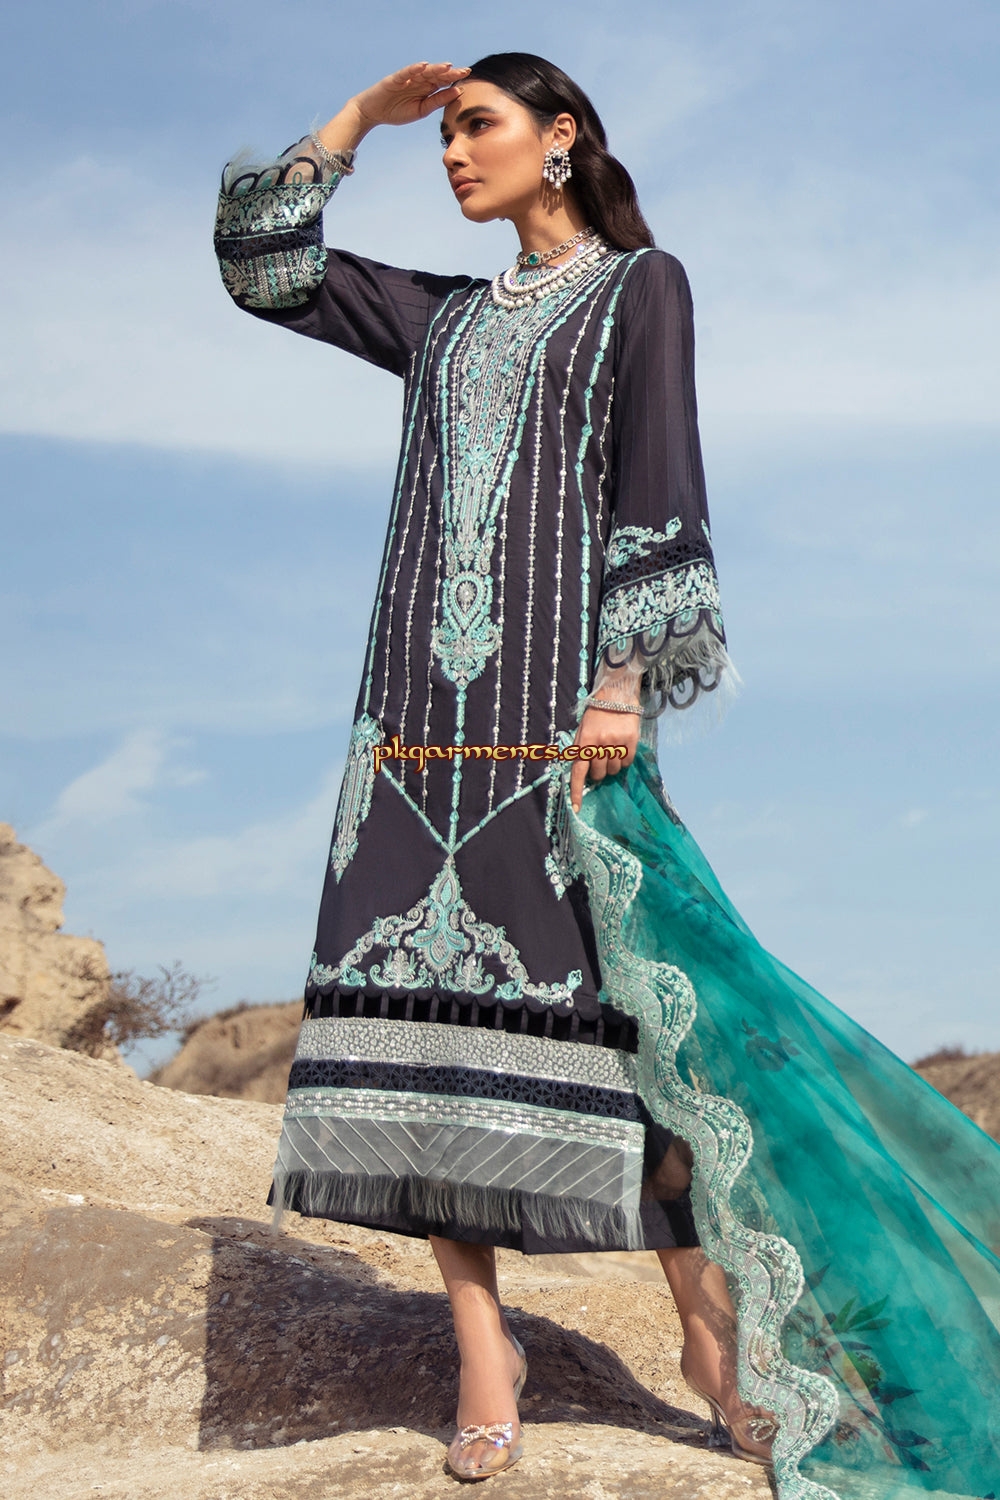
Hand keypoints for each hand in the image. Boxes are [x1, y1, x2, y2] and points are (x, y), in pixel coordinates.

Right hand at [353, 61, 470, 129]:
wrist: (373, 113)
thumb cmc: (397, 112)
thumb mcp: (421, 110)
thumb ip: (437, 101)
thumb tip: (457, 92)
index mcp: (426, 89)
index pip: (442, 82)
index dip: (454, 79)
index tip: (468, 78)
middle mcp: (418, 81)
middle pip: (436, 75)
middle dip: (450, 73)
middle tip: (465, 71)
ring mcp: (407, 78)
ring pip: (424, 72)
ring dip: (436, 68)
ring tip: (448, 66)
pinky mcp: (395, 79)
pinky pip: (406, 73)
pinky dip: (414, 69)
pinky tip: (424, 66)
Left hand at [569, 705, 639, 812]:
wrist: (616, 694)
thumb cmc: (596, 714)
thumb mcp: (582, 730)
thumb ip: (581, 750)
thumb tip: (582, 774)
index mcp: (584, 742)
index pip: (578, 772)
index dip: (576, 791)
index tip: (576, 808)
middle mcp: (599, 744)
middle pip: (599, 774)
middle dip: (599, 772)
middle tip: (601, 760)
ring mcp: (616, 743)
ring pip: (614, 770)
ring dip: (612, 765)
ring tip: (612, 750)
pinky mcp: (631, 741)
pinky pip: (627, 762)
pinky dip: (624, 759)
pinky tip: (622, 747)